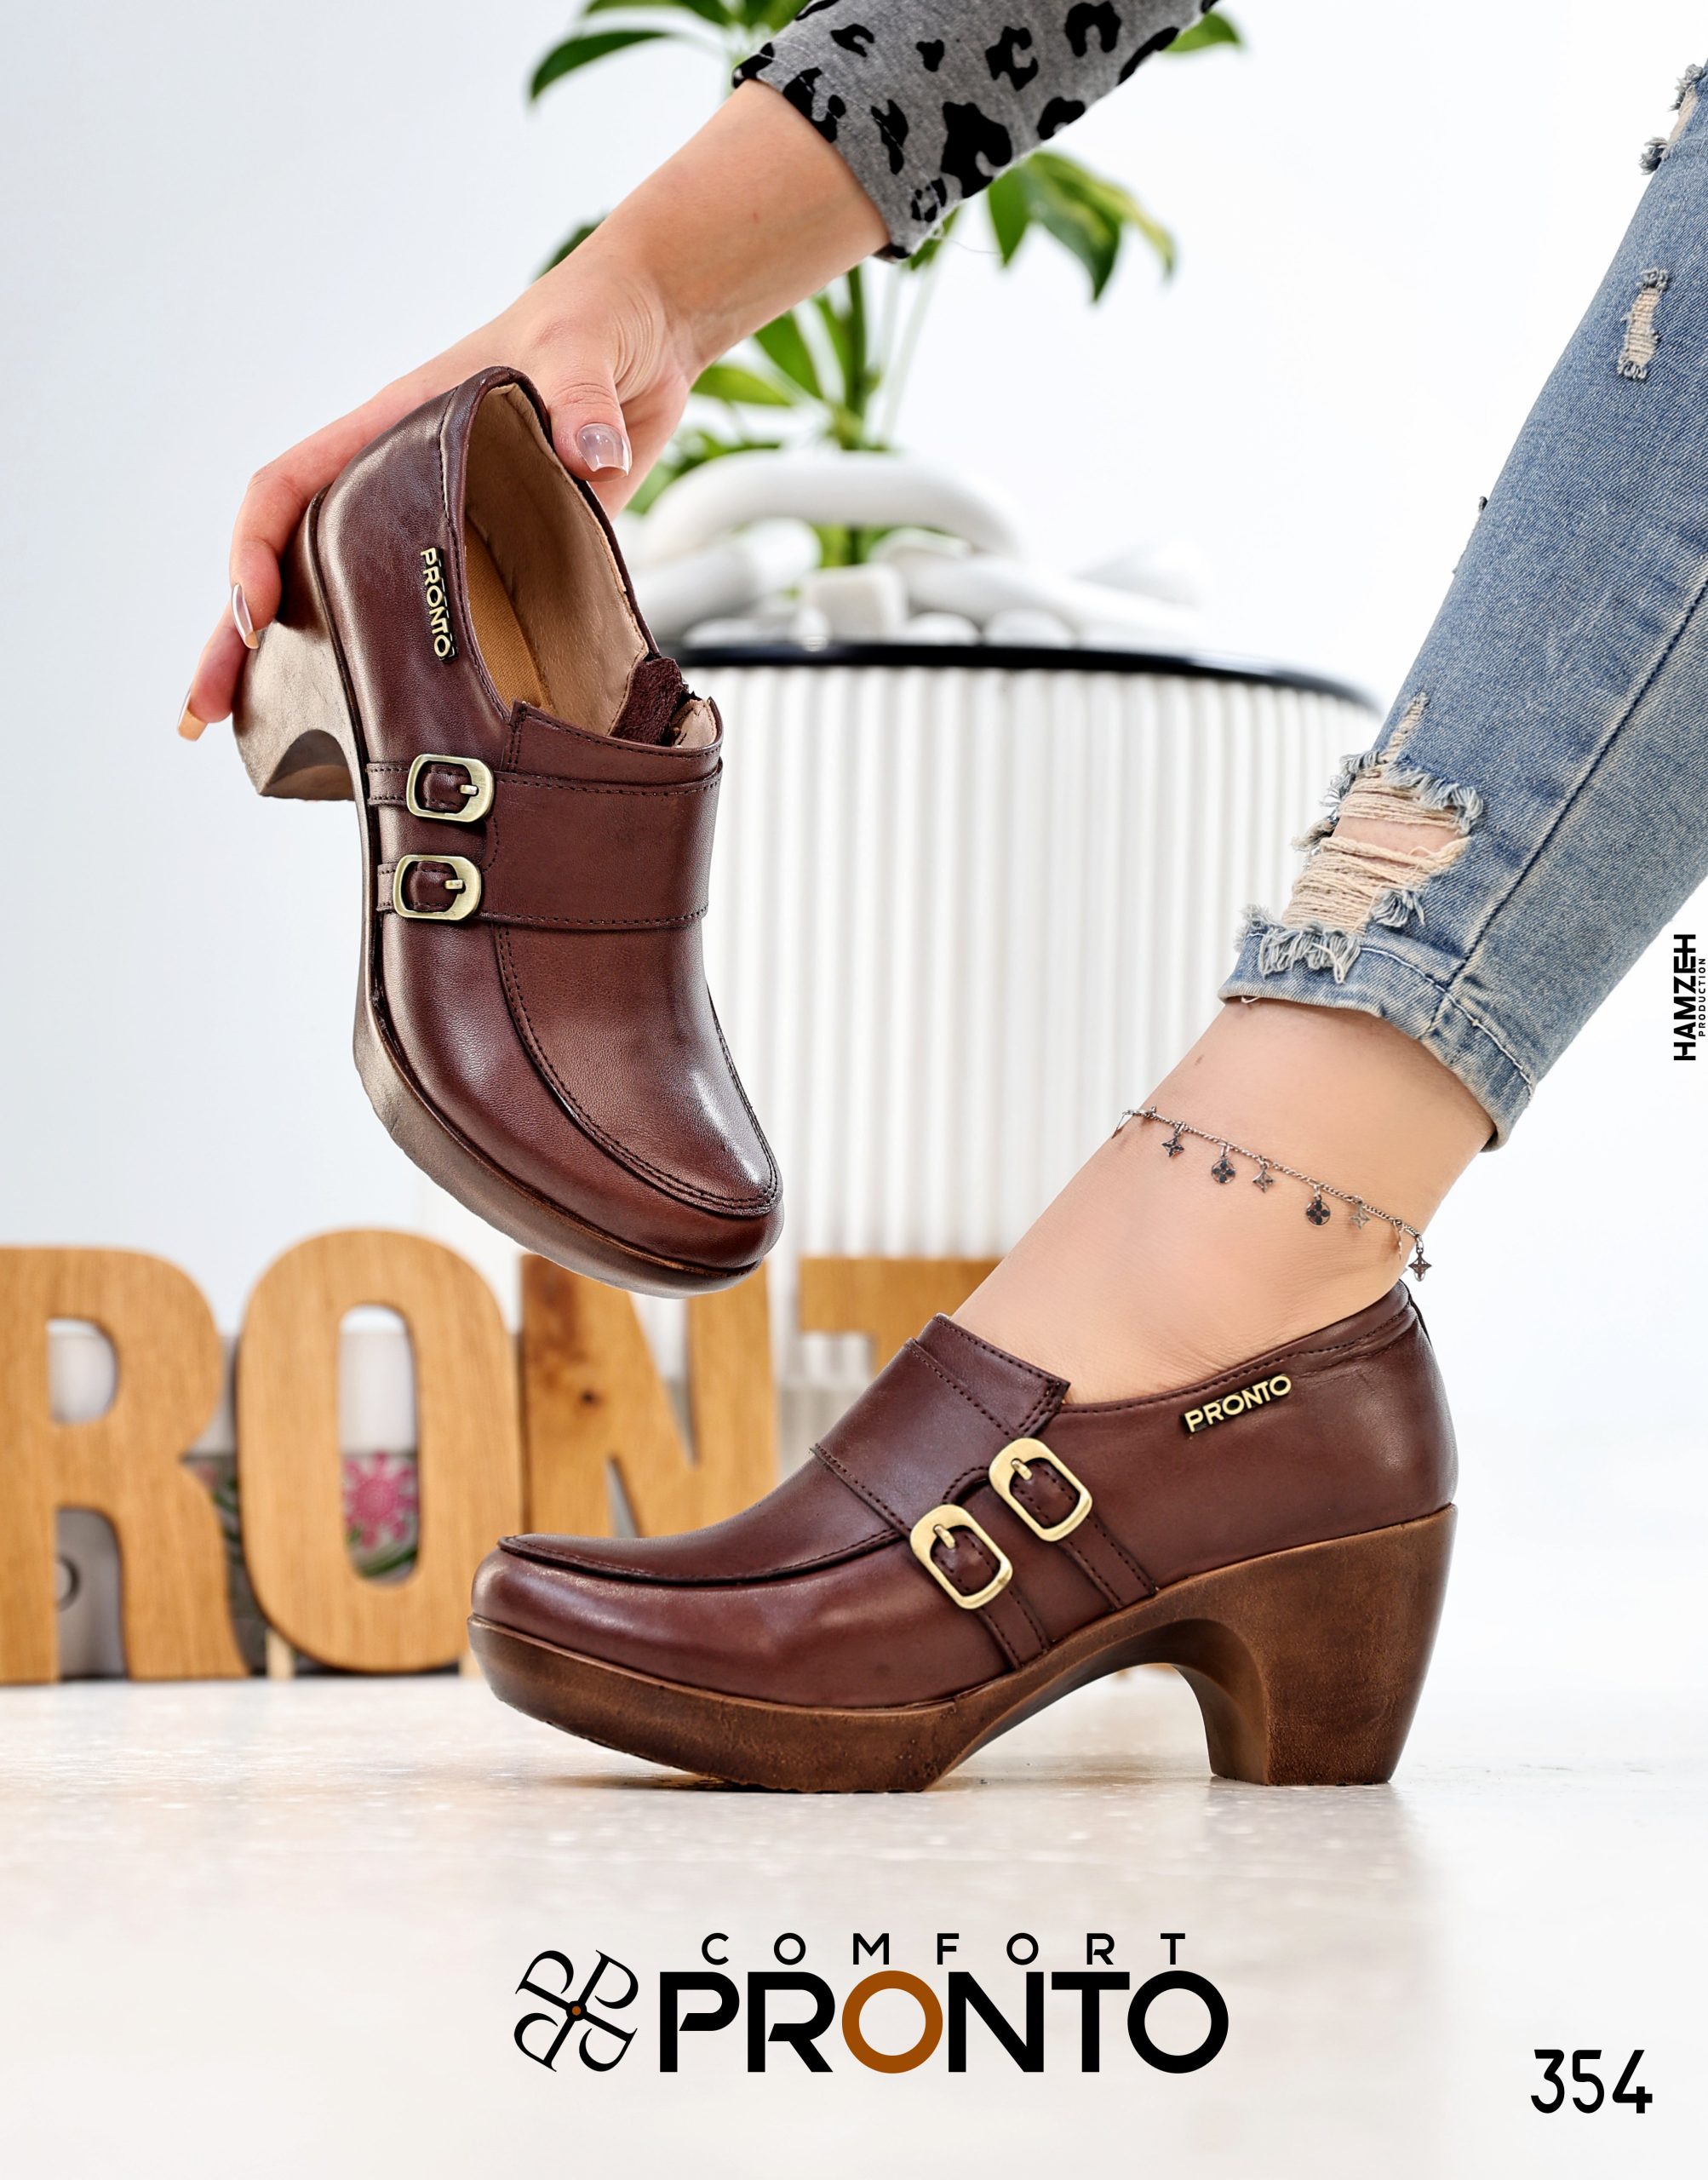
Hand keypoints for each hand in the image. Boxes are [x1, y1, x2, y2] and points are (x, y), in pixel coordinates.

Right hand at [179, 249, 689, 735]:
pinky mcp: (497, 566)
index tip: (254, 615)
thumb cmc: (595, 320)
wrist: (650, 339)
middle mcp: (401, 487)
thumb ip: (578, 396)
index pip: (292, 487)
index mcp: (395, 428)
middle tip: (207, 712)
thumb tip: (590, 452)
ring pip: (349, 604)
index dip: (258, 549)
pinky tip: (384, 731)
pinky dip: (397, 679)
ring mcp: (443, 532)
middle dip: (239, 639)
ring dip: (302, 671)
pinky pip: (431, 627)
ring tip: (260, 742)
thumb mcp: (580, 347)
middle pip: (295, 565)